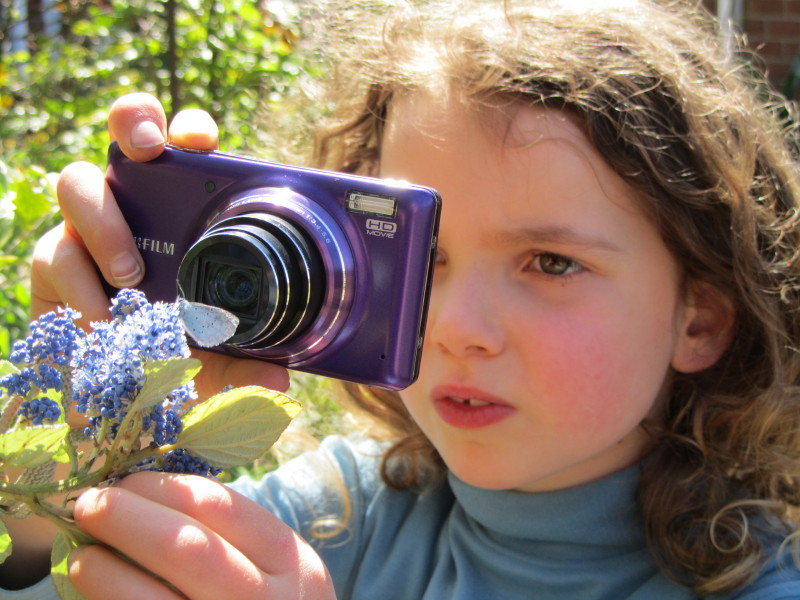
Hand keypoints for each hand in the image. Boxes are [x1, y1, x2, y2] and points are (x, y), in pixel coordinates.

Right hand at [30, 92, 288, 394]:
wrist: (119, 400)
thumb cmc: (175, 360)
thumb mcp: (216, 363)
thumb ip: (244, 365)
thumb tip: (280, 384)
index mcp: (185, 215)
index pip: (187, 153)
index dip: (190, 130)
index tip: (199, 141)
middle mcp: (137, 209)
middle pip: (125, 136)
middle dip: (133, 123)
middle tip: (149, 153)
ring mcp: (90, 230)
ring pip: (77, 184)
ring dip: (104, 222)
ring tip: (132, 276)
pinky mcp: (54, 263)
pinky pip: (54, 254)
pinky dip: (79, 287)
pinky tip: (101, 321)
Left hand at [68, 472, 335, 599]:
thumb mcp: (274, 568)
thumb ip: (230, 535)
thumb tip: (143, 494)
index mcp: (289, 560)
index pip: (218, 507)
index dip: (162, 488)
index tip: (127, 480)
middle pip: (186, 548)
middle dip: (128, 518)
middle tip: (89, 504)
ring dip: (104, 572)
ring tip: (82, 556)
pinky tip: (95, 593)